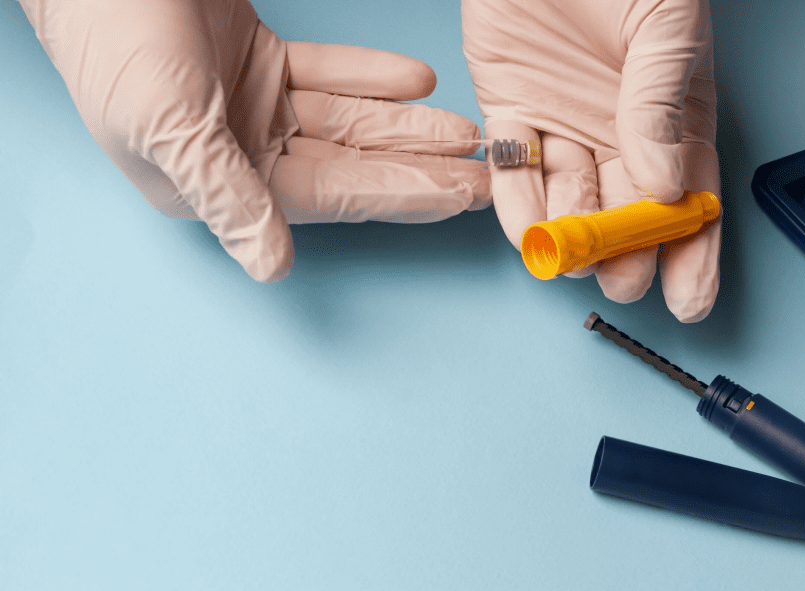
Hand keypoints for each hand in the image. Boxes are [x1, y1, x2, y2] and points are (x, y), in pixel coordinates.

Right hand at [19, 0, 489, 281]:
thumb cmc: (115, 44)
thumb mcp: (168, 127)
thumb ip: (226, 198)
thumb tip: (272, 267)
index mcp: (218, 184)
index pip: (330, 197)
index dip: (401, 195)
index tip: (459, 198)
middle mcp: (240, 155)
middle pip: (350, 165)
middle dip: (418, 168)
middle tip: (481, 174)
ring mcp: (253, 108)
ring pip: (347, 122)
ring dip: (406, 126)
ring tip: (464, 131)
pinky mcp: (261, 64)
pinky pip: (328, 76)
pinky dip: (370, 78)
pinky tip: (417, 83)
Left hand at [463, 0, 718, 320]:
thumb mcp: (665, 26)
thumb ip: (662, 104)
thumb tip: (664, 187)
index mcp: (671, 113)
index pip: (690, 196)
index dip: (693, 252)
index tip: (689, 301)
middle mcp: (618, 128)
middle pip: (627, 211)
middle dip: (626, 254)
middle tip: (623, 280)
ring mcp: (562, 122)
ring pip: (570, 200)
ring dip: (573, 239)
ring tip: (575, 262)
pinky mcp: (509, 107)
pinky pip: (512, 170)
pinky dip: (519, 207)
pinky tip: (531, 237)